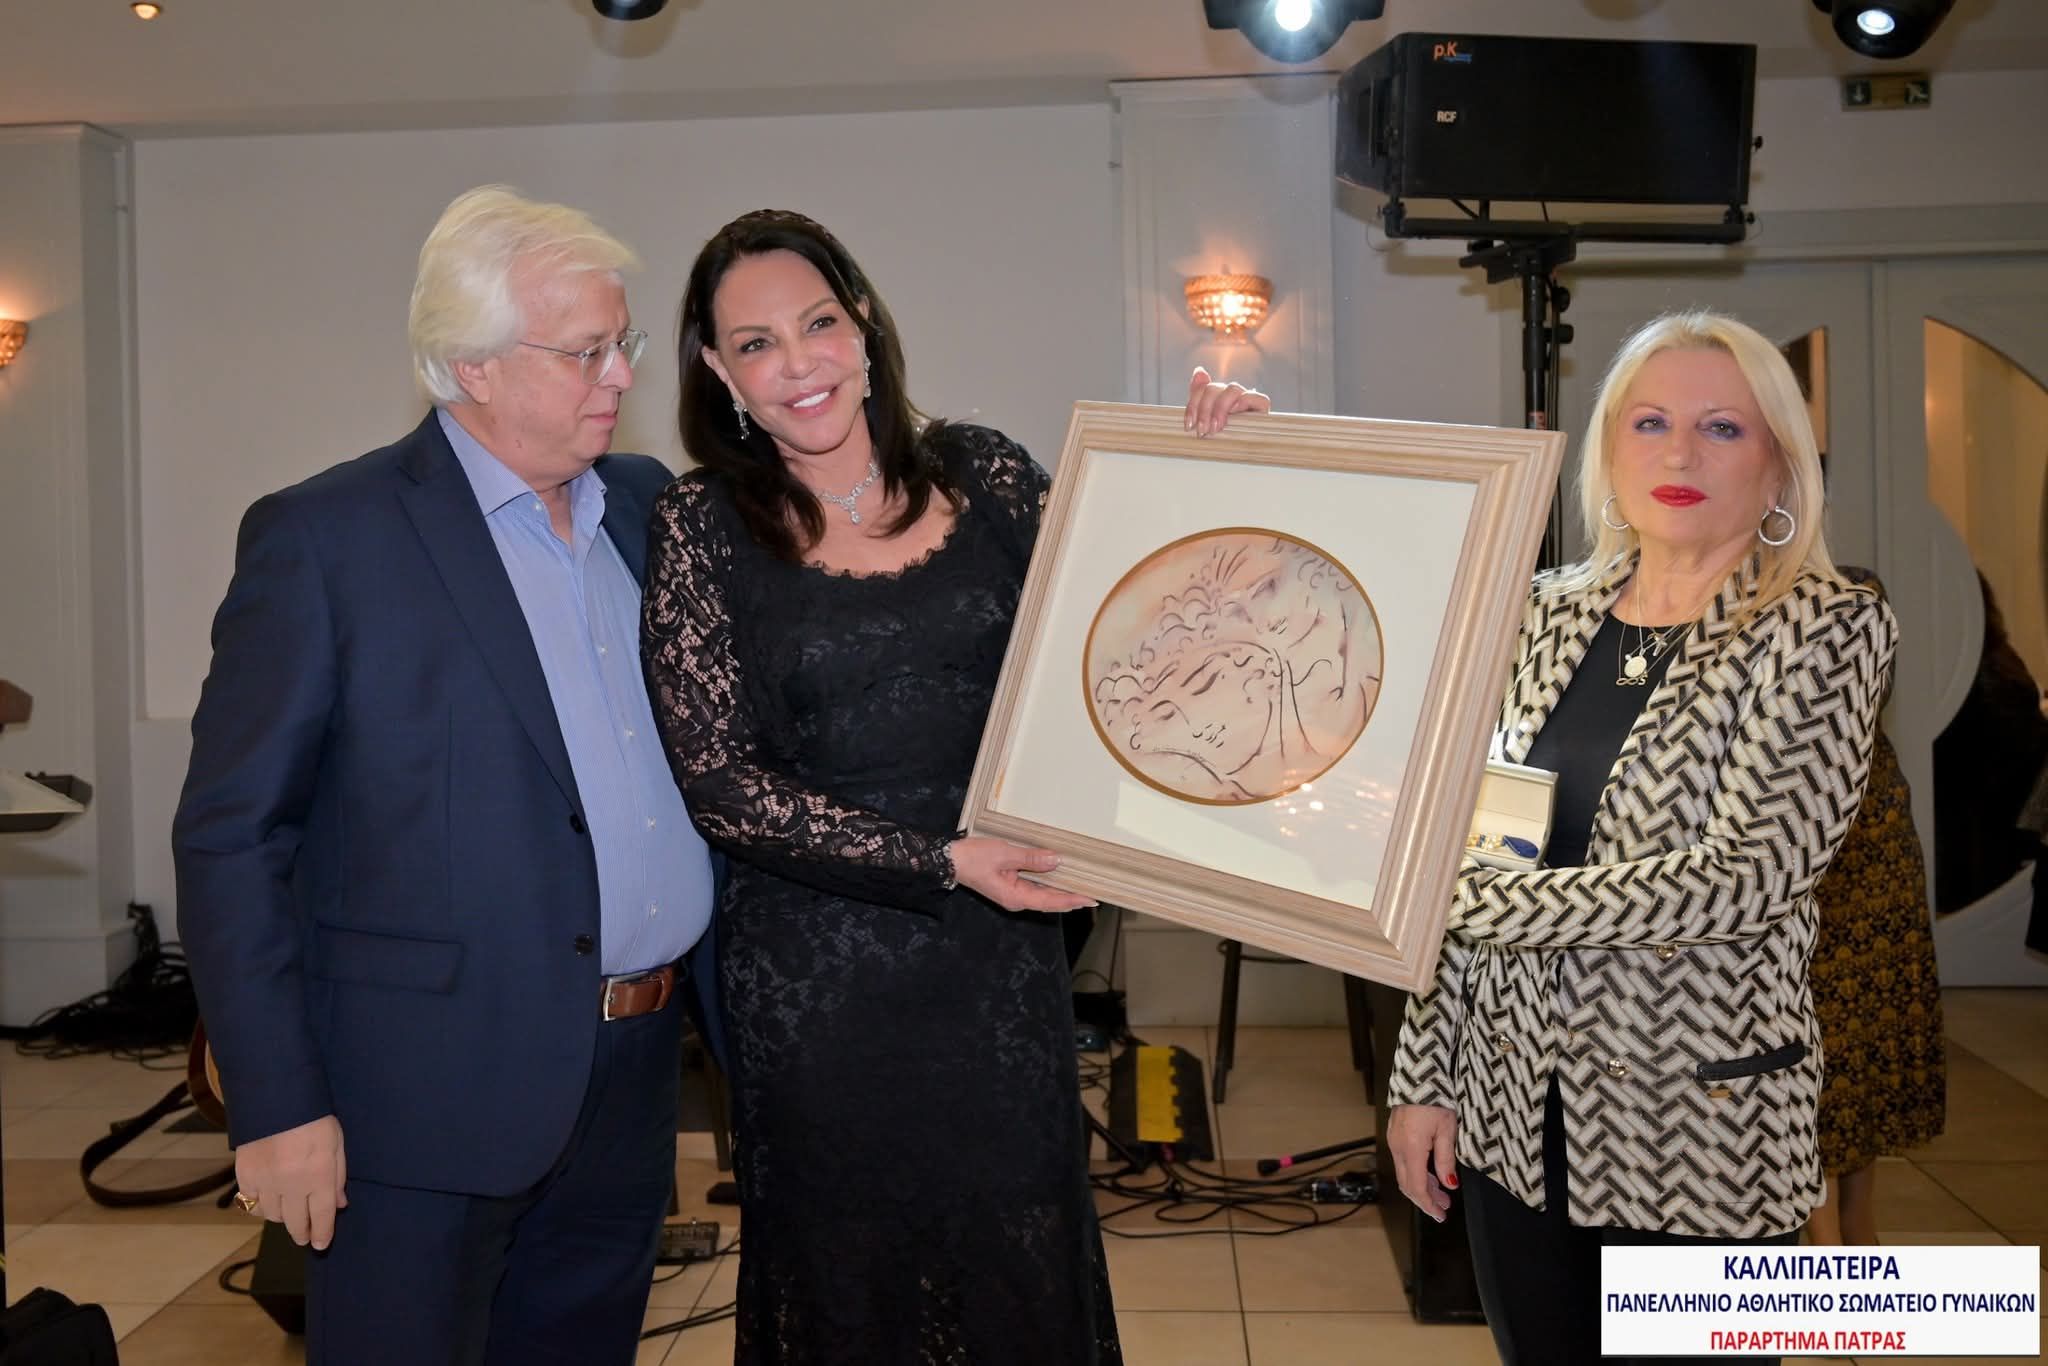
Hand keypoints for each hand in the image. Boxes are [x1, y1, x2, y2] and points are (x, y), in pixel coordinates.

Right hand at [235, 1113, 347, 1249]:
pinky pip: (252, 1203)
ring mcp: (266, 1181)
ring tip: (289, 1214)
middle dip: (301, 1232)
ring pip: (273, 1216)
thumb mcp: (336, 1144)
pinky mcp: (245, 1175)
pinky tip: (269, 1199)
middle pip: (295, 1222)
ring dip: (282, 1218)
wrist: (276, 1098)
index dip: (321, 1234)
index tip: (320, 1245)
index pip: (321, 1216)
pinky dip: (260, 1205)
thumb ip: (338, 1176)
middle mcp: (292, 1184)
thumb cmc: (314, 1118)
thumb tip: (340, 1204)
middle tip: (304, 1236)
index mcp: (319, 1175)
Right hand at [947, 836, 1096, 913]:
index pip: (1051, 901)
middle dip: (1072, 898)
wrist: (951, 860)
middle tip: (1095, 893)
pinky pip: (1036, 886)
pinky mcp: (1011, 884)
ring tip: (1084, 886)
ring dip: (1063, 890)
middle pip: (1050, 901)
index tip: (1090, 899)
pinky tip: (1061, 876)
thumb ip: (1031, 858)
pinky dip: (1050, 883)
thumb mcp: (1004, 854)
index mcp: (1016, 897)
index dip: (1072, 900)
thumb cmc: (974, 858)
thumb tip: (1056, 860)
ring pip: (1044, 894)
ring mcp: (1014, 892)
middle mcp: (1017, 899)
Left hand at [1184, 366, 1271, 436]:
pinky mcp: (1261, 405)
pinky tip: (1234, 412)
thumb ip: (1199, 398)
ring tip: (1216, 427)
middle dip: (1204, 409)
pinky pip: (1254, 396)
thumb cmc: (1225, 440)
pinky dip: (1242, 402)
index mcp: (1217, 396)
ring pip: (1231, 389)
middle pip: (1214, 388)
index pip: (1203, 388)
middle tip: (1202, 430)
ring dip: (1220, 408)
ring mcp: (1246, 398)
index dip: (1194, 404)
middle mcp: (1231, 394)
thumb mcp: (1207, 423)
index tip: (1189, 425)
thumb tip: (1199, 371)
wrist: (1245, 455)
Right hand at [1387, 1103, 1458, 1221]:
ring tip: (1441, 1192)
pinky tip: (1430, 1173)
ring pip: (1404, 1173)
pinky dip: (1416, 1172)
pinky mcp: (1394, 1133)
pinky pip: (1403, 1160)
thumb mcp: (1448, 1131)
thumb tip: (1449, 1185)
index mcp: (1411, 1149)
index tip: (1441, 1215)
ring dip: (1421, 1186)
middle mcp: (1398, 1147)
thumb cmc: (1437, 1099)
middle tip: (1443, 1207)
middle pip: (1407, 1183)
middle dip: (1425, 1199)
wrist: (1420, 1074)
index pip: (1417, 1187)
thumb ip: (1446, 1161)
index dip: (1428, 1205)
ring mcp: (1393, 1140)